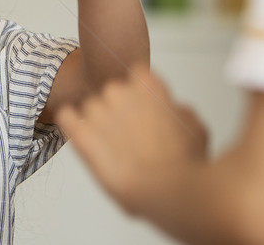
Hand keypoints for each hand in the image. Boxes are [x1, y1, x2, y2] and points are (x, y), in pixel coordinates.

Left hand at [56, 67, 208, 218]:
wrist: (167, 190)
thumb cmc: (185, 162)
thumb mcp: (197, 129)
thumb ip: (180, 111)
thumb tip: (175, 111)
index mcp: (147, 85)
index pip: (136, 74)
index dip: (140, 92)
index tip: (143, 107)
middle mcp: (119, 92)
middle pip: (111, 92)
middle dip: (118, 110)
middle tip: (130, 135)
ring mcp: (98, 111)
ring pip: (90, 108)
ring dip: (97, 123)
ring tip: (113, 148)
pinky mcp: (82, 134)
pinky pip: (66, 117)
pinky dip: (71, 123)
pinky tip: (81, 134)